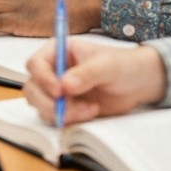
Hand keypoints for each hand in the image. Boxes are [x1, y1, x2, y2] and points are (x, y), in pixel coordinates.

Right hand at [23, 40, 167, 123]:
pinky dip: (69, 119)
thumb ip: (87, 74)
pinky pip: (54, 117)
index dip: (42, 78)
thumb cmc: (123, 65)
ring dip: (61, 112)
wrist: (138, 83)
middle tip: (68, 109)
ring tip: (89, 109)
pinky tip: (90, 112)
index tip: (59, 91)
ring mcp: (57, 90)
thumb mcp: (107, 66)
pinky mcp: (64, 107)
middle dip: (48, 102)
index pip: (35, 64)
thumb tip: (65, 85)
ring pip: (40, 106)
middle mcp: (53, 70)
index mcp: (58, 51)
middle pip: (32, 88)